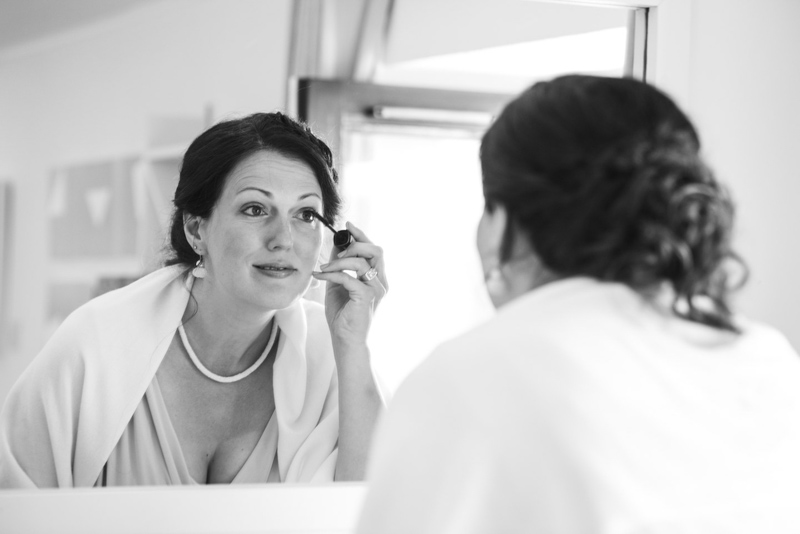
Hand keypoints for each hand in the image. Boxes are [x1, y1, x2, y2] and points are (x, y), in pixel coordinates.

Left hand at [312, 222, 387, 347]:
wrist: (346, 342)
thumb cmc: (343, 317)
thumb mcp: (339, 286)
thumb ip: (340, 267)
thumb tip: (336, 246)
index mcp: (377, 279)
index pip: (374, 250)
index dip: (362, 236)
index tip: (347, 226)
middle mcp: (381, 282)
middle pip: (376, 250)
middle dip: (355, 243)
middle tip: (337, 248)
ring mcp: (376, 290)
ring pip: (361, 262)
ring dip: (338, 261)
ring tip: (323, 269)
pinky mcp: (366, 297)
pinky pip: (348, 277)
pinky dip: (332, 274)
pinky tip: (319, 277)